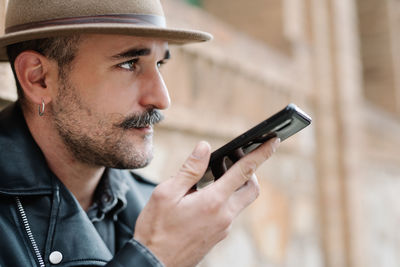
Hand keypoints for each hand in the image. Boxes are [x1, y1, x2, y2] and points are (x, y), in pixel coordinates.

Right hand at [134, 138, 279, 266]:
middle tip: (236, 159)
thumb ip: (190, 170)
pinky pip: (229, 213)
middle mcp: (224, 216)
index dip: (262, 153)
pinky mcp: (218, 236)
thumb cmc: (156, 229)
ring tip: (213, 176)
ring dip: (235, 185)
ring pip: (240, 201)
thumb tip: (205, 148)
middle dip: (251, 171)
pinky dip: (224, 199)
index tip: (274, 141)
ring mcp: (223, 228)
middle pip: (251, 188)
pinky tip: (203, 198)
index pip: (245, 171)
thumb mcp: (166, 194)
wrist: (154, 264)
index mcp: (213, 201)